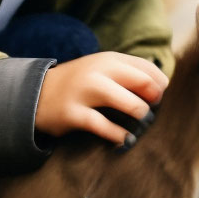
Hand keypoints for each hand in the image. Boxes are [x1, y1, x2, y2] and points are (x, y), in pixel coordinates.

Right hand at [34, 52, 167, 143]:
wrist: (36, 93)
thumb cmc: (79, 83)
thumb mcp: (102, 69)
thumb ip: (129, 73)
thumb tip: (162, 86)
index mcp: (109, 59)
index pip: (149, 69)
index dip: (160, 86)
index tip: (157, 99)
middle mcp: (99, 71)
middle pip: (144, 82)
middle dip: (154, 100)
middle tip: (150, 112)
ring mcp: (85, 92)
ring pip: (129, 103)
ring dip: (140, 116)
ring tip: (139, 125)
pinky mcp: (74, 114)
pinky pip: (105, 127)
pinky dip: (119, 135)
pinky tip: (123, 138)